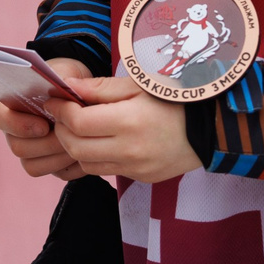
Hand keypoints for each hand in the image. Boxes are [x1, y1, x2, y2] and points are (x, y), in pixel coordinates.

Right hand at [0, 56, 95, 180]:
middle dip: (47, 144)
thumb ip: (60, 78)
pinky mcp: (47, 165)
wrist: (82, 95)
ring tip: (79, 142)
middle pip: (18, 148)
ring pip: (34, 165)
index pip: (0, 118)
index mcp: (11, 105)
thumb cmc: (68, 81)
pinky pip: (54, 174)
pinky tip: (83, 153)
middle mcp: (15, 131)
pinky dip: (70, 166)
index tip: (43, 125)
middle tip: (70, 135)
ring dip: (58, 156)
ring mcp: (29, 150)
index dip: (19, 125)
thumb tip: (62, 85)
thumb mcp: (66, 71)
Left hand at [44, 74, 200, 185]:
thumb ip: (100, 88)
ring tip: (78, 127)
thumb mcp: (138, 84)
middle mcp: (130, 150)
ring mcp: (136, 168)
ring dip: (75, 146)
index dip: (60, 111)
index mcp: (129, 122)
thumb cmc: (174, 99)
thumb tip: (66, 86)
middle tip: (61, 115)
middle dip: (62, 130)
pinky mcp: (142, 178)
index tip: (53, 100)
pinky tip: (99, 141)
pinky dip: (94, 157)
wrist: (211, 129)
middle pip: (76, 148)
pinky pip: (106, 171)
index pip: (79, 123)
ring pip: (87, 164)